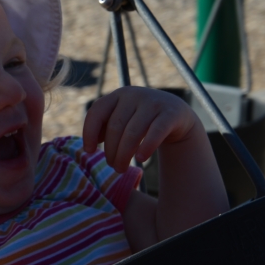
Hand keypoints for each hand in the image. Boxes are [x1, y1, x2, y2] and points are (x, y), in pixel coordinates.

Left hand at [83, 87, 199, 172]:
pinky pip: (155, 132)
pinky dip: (146, 146)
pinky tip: (141, 159)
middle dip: (110, 150)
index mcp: (118, 95)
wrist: (176, 115)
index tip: (89, 151)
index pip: (97, 111)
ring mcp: (153, 103)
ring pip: (133, 132)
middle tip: (112, 166)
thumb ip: (106, 128)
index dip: (89, 132)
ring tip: (121, 168)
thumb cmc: (142, 120)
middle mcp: (134, 95)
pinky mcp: (170, 114)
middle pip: (115, 126)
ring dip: (124, 154)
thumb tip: (89, 145)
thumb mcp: (123, 119)